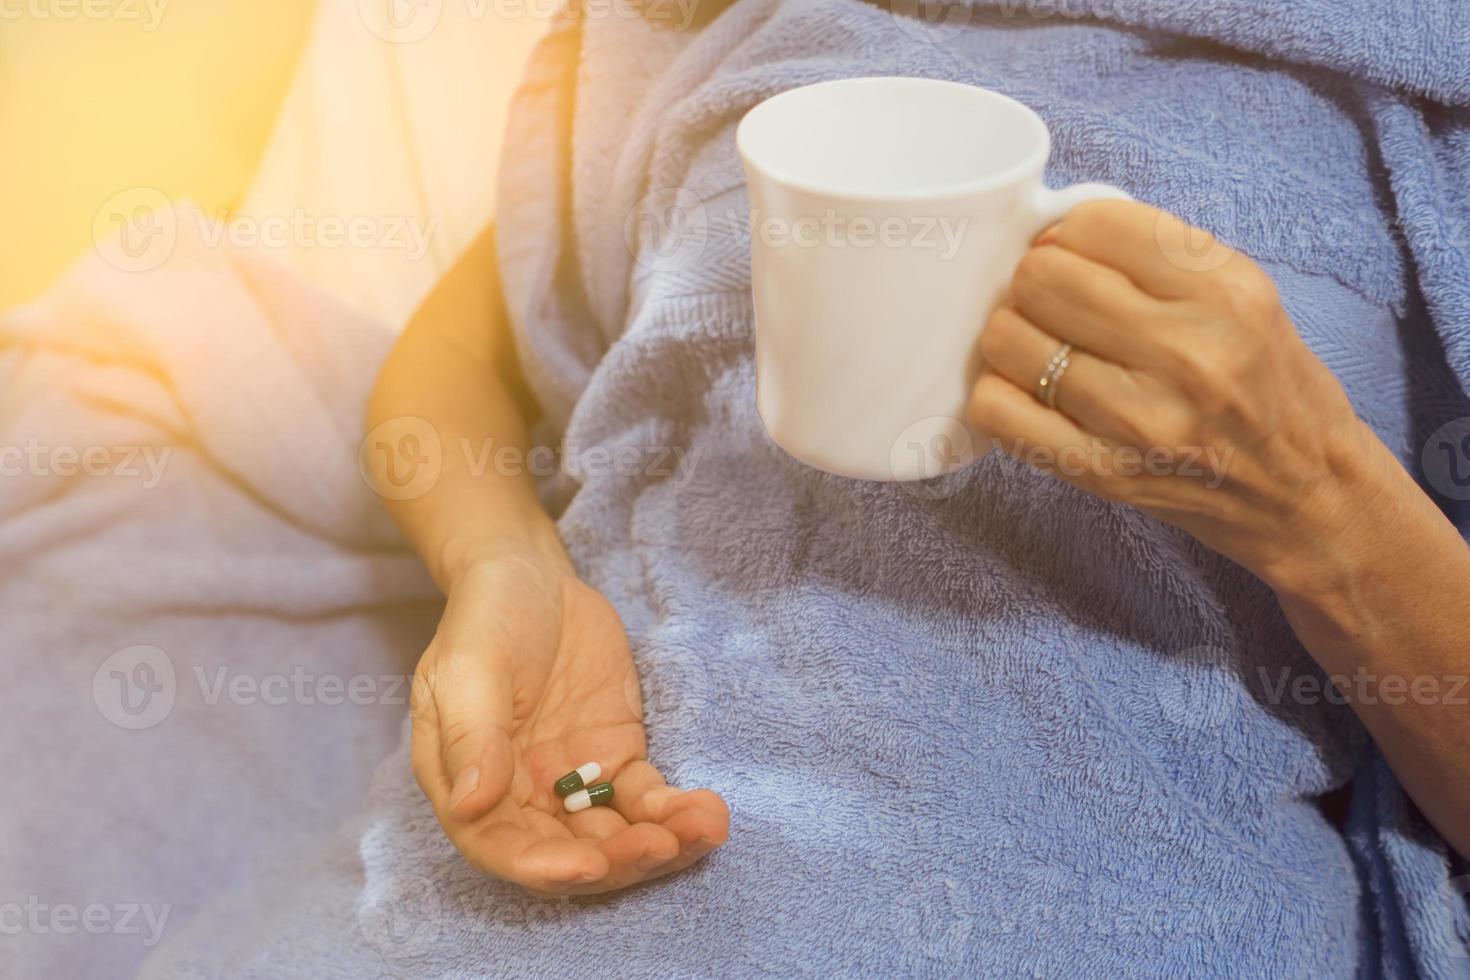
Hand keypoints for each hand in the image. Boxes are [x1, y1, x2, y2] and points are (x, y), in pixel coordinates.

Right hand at [410, 548, 729, 893]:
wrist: (529, 578)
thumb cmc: (485, 621)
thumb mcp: (466, 669)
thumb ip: (473, 738)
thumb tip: (471, 805)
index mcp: (470, 786)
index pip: (503, 847)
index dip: (546, 867)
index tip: (591, 866)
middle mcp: (521, 798)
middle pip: (569, 854)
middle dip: (618, 861)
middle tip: (663, 846)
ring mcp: (573, 782)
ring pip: (616, 836)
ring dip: (660, 845)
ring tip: (704, 829)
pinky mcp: (616, 759)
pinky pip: (647, 799)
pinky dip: (676, 811)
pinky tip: (708, 810)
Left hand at [968, 200, 1372, 588]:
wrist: (1305, 493)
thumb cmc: (1267, 386)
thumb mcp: (1243, 296)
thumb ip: (1157, 257)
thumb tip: (1050, 234)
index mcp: (1225, 291)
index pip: (1094, 225)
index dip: (1070, 235)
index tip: (1078, 258)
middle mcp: (1187, 352)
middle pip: (1041, 278)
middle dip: (1036, 284)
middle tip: (1057, 307)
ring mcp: (1142, 419)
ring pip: (1008, 339)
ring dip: (1013, 338)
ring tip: (1045, 350)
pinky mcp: (1104, 473)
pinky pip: (998, 410)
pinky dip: (999, 394)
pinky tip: (1030, 394)